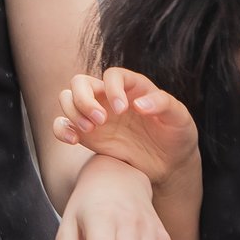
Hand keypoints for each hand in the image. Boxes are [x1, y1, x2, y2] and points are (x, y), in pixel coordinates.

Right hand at [52, 68, 199, 190]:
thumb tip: (139, 105)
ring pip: (67, 99)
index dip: (113, 88)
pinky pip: (62, 125)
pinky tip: (74, 141)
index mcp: (131, 87)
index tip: (123, 110)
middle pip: (80, 82)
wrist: (169, 164)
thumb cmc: (176, 134)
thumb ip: (163, 104)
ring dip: (72, 112)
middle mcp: (109, 97)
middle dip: (84, 99)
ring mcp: (95, 116)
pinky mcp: (87, 135)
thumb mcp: (179, 118)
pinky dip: (60, 129)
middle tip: (100, 121)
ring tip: (91, 130)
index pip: (112, 75)